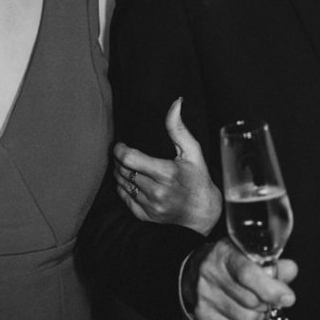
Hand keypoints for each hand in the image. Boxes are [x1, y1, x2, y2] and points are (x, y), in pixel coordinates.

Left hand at [114, 98, 222, 234]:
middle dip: (118, 160)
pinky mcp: (145, 216)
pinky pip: (124, 198)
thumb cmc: (198, 178)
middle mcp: (157, 192)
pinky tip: (131, 181)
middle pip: (123, 170)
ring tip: (126, 165)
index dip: (119, 149)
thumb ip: (178, 127)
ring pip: (121, 184)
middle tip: (122, 154)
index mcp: (167, 173)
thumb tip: (176, 103)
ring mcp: (150, 206)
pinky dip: (123, 187)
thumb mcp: (193, 151)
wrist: (201, 212)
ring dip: (119, 172)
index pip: (129, 159)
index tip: (120, 145)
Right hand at [188, 239, 298, 319]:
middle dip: (267, 301)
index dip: (271, 289)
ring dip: (258, 315)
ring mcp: (204, 296)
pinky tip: (243, 311)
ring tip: (254, 303)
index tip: (288, 298)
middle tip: (266, 295)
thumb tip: (291, 270)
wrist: (195, 271)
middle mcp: (211, 273)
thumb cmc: (228, 262)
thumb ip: (273, 264)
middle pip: (251, 300)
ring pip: (246, 319)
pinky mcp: (202, 315)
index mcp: (225, 253)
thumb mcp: (249, 254)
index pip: (248, 274)